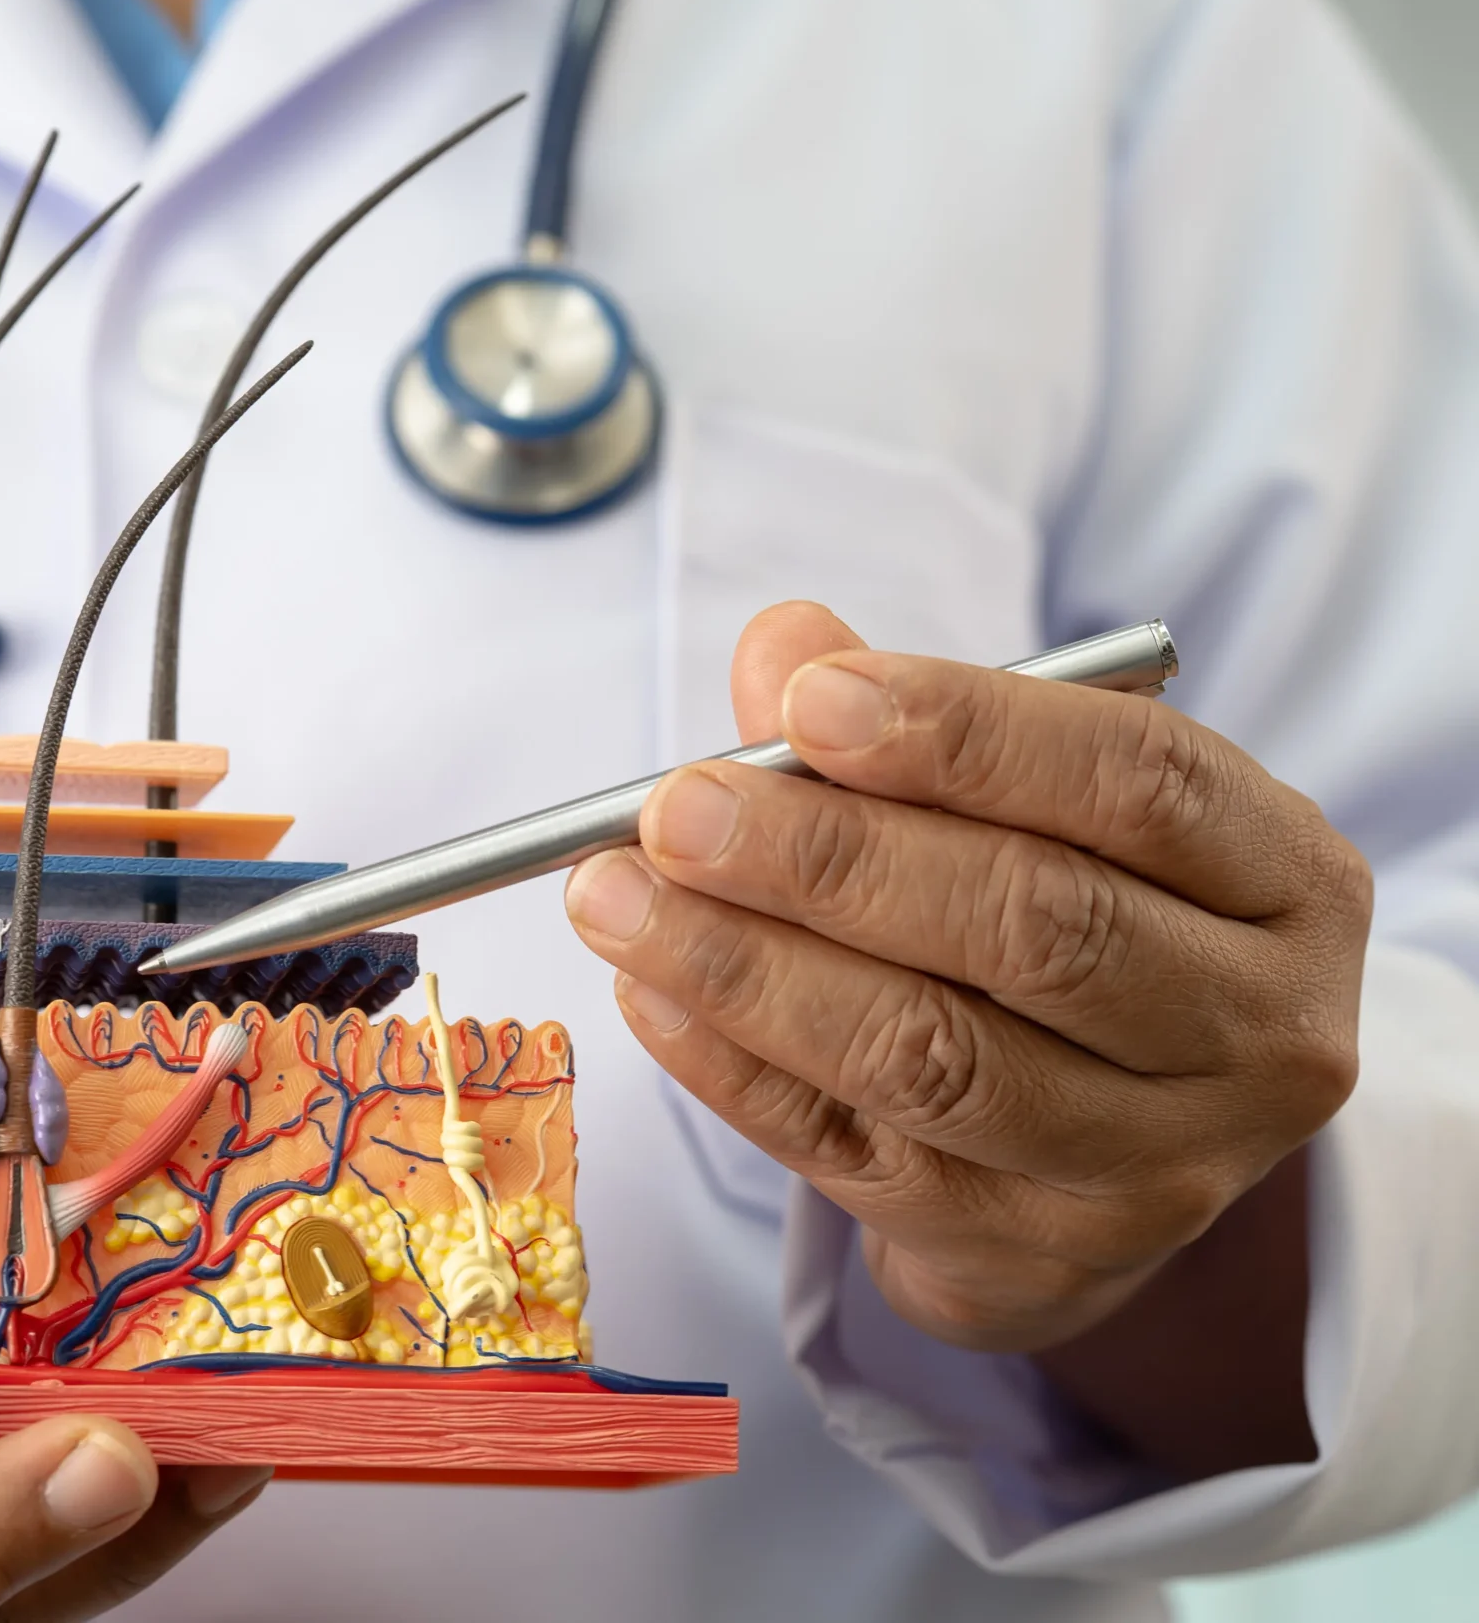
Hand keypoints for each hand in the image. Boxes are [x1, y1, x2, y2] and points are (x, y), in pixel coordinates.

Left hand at [565, 603, 1366, 1461]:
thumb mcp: (1039, 807)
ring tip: (617, 898)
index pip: (1142, 784)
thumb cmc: (1068, 920)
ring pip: (936, 1058)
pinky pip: (853, 1153)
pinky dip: (733, 1066)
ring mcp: (1152, 1167)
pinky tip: (649, 992)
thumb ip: (909, 725)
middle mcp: (1255, 1034)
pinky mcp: (1031, 1255)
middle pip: (1036, 928)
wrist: (1114, 1149)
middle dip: (830, 860)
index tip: (808, 702)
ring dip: (751, 968)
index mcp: (1285, 883)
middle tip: (675, 810)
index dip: (968, 736)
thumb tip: (783, 647)